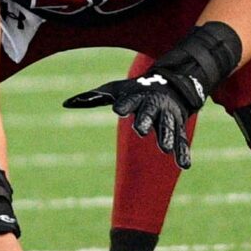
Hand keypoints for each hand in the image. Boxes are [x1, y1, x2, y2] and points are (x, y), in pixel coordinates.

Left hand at [65, 68, 203, 165]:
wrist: (171, 83)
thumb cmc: (136, 91)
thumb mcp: (115, 90)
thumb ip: (92, 98)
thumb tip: (66, 103)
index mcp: (136, 96)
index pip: (129, 100)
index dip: (124, 105)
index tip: (118, 110)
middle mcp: (153, 106)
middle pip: (149, 114)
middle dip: (145, 121)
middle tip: (140, 130)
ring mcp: (167, 117)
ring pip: (168, 128)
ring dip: (166, 137)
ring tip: (163, 149)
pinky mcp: (178, 128)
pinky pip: (182, 141)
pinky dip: (183, 153)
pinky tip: (184, 166)